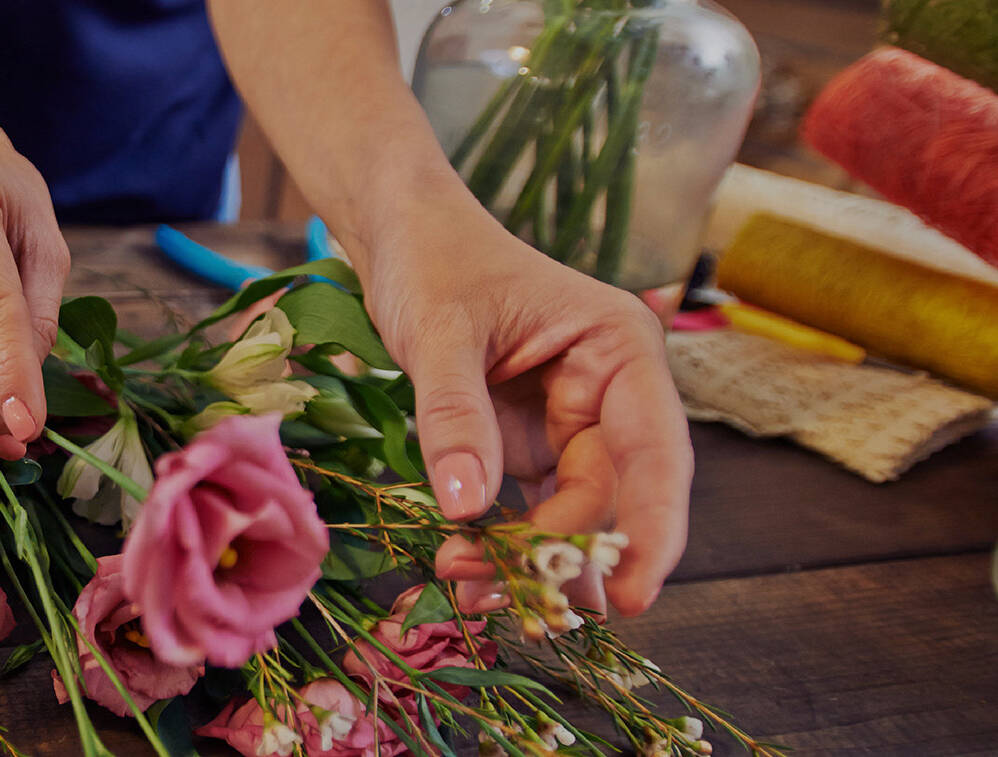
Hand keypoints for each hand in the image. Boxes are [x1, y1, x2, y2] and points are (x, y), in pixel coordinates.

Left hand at [362, 209, 692, 616]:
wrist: (401, 237)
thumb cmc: (434, 260)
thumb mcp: (439, 332)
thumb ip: (455, 415)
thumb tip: (467, 506)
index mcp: (620, 350)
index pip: (655, 453)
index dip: (651, 529)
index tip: (631, 595)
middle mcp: (610, 393)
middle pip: (607, 498)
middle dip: (555, 553)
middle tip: (493, 595)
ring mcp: (569, 424)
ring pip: (568, 514)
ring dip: (526, 561)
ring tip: (470, 593)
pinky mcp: (527, 445)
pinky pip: (528, 509)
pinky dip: (502, 545)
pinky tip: (470, 577)